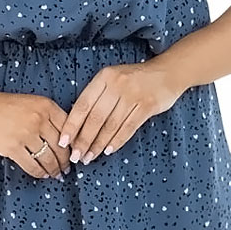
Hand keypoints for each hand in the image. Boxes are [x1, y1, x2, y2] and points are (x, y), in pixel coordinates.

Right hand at [0, 88, 73, 179]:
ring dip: (55, 169)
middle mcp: (39, 119)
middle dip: (66, 160)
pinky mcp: (13, 147)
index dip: (74, 143)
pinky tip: (42, 174)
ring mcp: (26, 134)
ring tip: (57, 174)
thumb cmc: (5, 106)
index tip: (75, 152)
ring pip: (49, 158)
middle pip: (61, 146)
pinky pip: (32, 165)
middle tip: (68, 167)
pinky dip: (40, 173)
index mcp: (46, 106)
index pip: (69, 128)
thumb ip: (49, 116)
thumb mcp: (33, 103)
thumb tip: (66, 139)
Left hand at [57, 59, 186, 164]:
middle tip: (76, 156)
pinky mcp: (147, 106)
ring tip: (90, 157)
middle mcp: (117, 85)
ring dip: (98, 144)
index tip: (63, 141)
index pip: (82, 105)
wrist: (167, 73)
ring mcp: (133, 95)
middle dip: (84, 140)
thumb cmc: (134, 79)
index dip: (71, 125)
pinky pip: (128, 128)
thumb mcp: (112, 79)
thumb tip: (77, 125)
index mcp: (104, 77)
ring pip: (111, 126)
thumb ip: (97, 96)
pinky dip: (117, 141)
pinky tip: (108, 151)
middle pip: (95, 118)